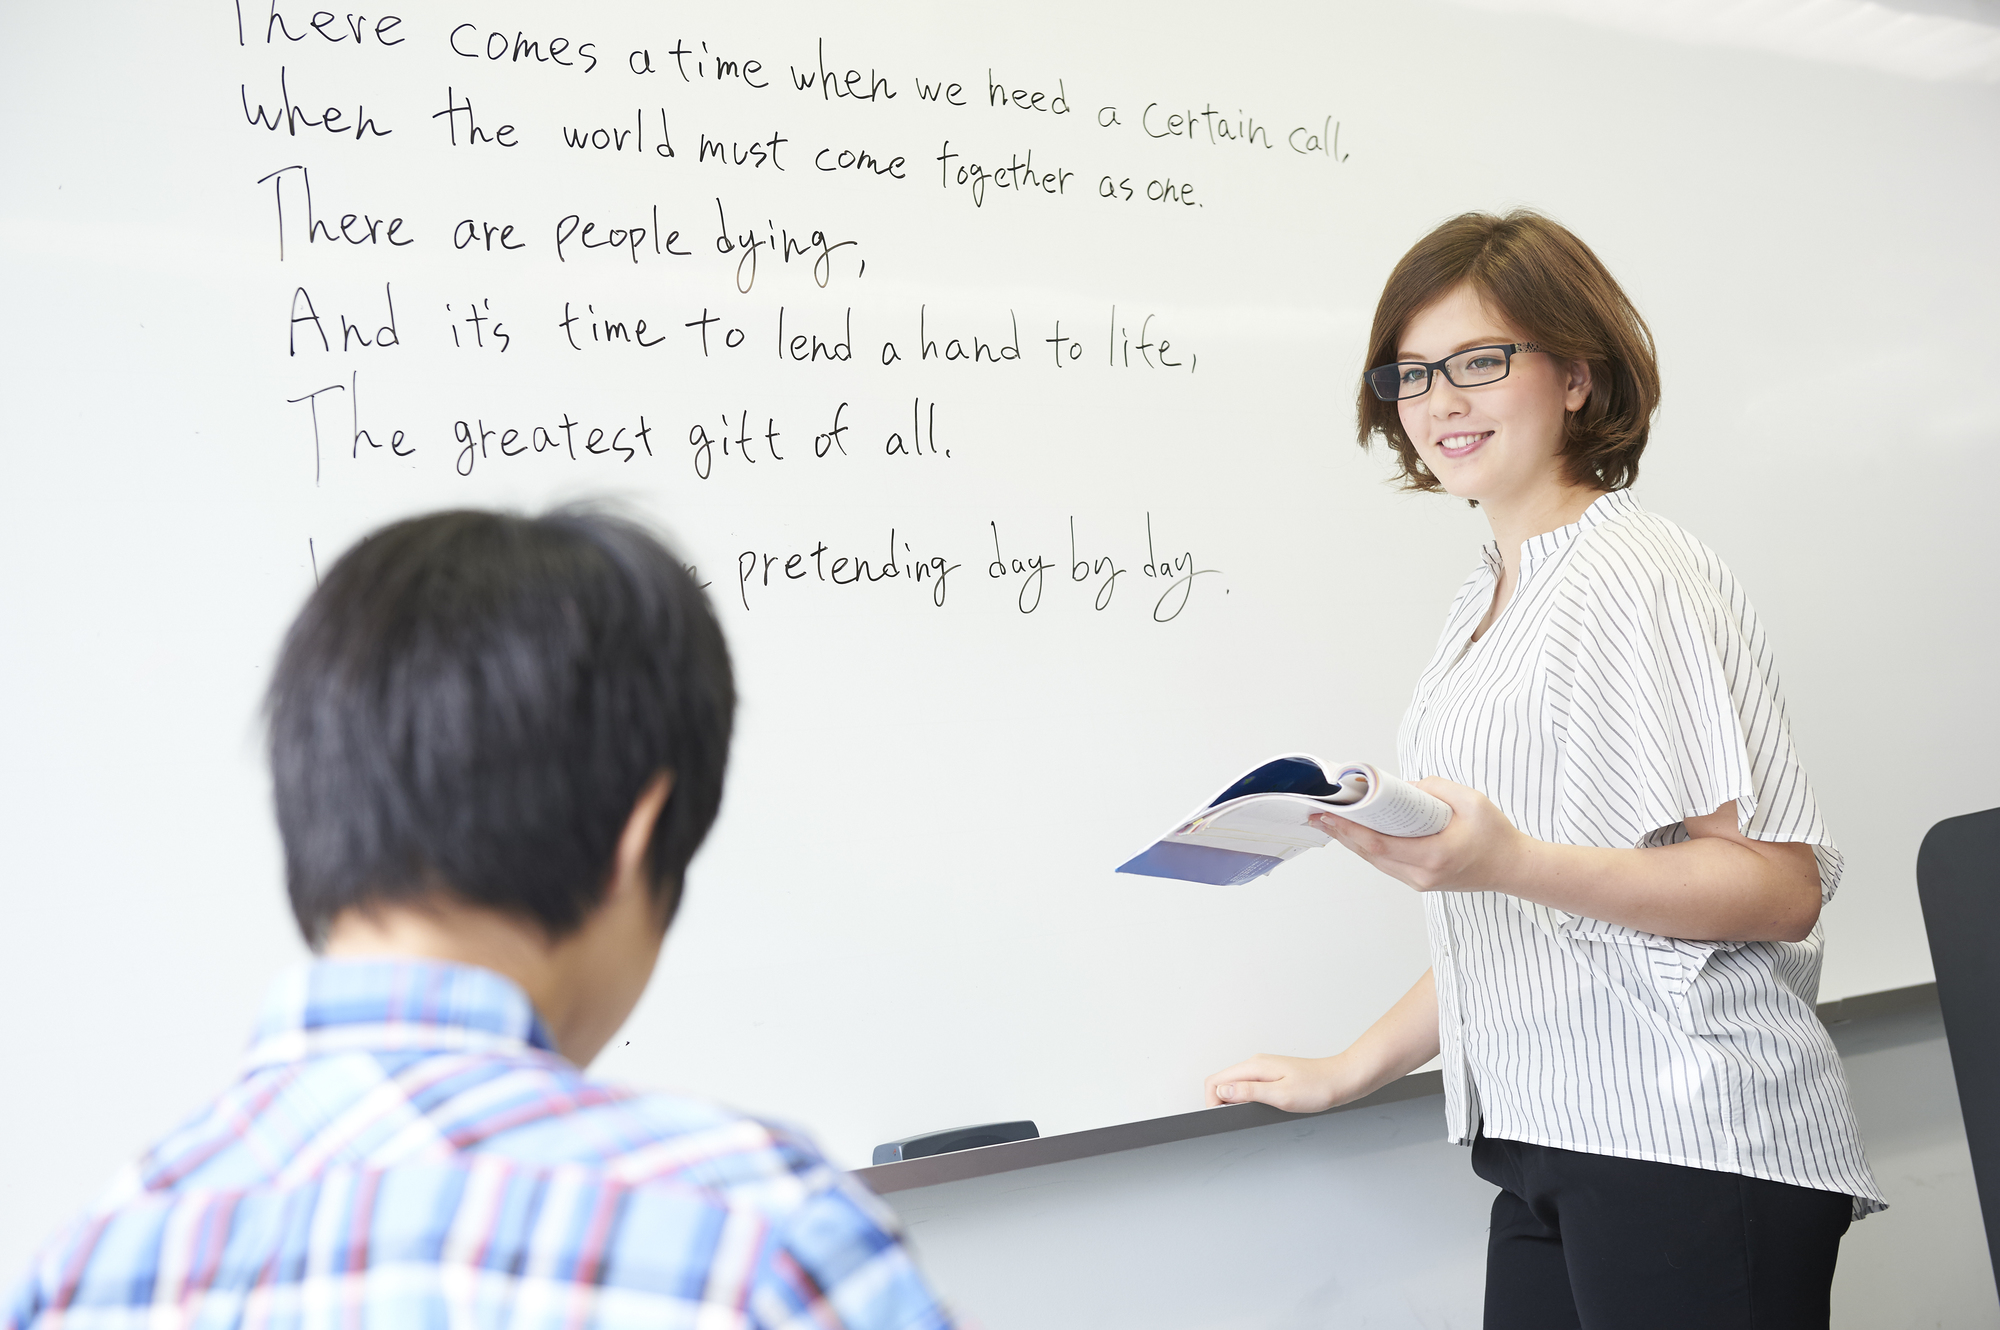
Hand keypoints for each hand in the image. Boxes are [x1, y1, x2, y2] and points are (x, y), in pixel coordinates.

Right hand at [1203, 1053, 1352, 1112]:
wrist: (1341, 1080)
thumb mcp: (1281, 1095)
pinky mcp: (1272, 1075)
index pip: (1215, 1080)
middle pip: (1222, 1081)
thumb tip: (1222, 1092)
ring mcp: (1264, 1068)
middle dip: (1220, 1102)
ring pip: (1235, 1084)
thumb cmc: (1317, 1087)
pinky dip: (1247, 1098)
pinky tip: (1260, 1108)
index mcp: (1254, 1067)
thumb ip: (1248, 1092)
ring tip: (1248, 1115)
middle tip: (1236, 1119)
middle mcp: (1256, 1064)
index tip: (1222, 1117)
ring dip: (1234, 1101)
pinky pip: (1249, 1085)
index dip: (1212, 1102)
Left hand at [1308, 778, 1525, 893]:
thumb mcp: (1471, 801)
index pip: (1378, 843)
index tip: (1328, 813)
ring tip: (1331, 821)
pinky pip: (1387, 864)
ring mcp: (1420, 882)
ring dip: (1352, 841)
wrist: (1514, 868)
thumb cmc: (1496, 835)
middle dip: (1342, 833)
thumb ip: (1434, 789)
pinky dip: (1369, 848)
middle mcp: (1422, 875)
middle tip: (1318, 814)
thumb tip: (1403, 787)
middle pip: (1370, 854)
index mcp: (1434, 855)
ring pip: (1376, 861)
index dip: (1348, 829)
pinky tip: (1357, 834)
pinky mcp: (1421, 881)